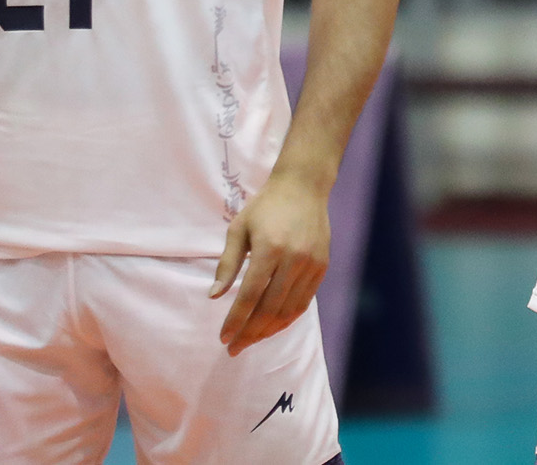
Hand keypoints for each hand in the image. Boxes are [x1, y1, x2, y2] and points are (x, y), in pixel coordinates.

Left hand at [210, 169, 330, 355]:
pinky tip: (273, 326)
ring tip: (251, 340)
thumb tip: (214, 296)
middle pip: (269, 309)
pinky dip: (287, 318)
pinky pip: (304, 302)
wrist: (304, 187)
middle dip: (249, 333)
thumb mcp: (239, 229)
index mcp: (269, 249)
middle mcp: (293, 260)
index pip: (249, 296)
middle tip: (234, 348)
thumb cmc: (265, 207)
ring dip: (268, 330)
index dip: (235, 320)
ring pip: (289, 310)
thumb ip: (227, 263)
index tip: (223, 338)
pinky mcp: (322, 267)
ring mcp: (311, 264)